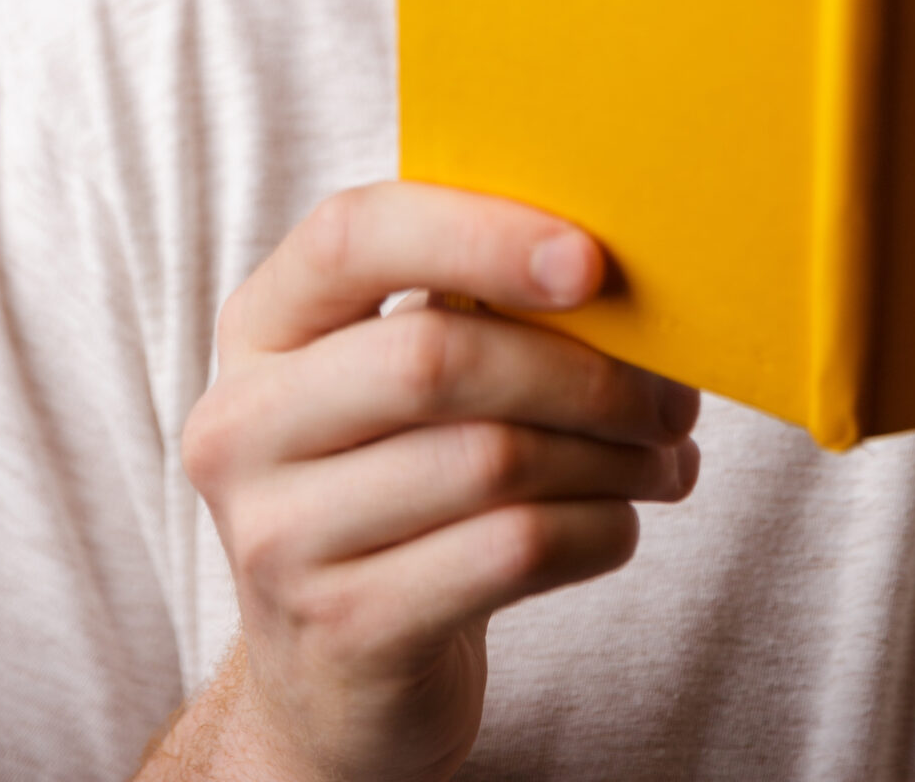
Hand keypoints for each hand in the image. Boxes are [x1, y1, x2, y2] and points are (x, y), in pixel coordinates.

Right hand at [174, 181, 698, 781]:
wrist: (336, 681)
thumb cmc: (402, 483)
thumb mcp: (403, 382)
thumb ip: (474, 303)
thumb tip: (628, 259)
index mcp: (262, 325)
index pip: (354, 236)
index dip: (479, 234)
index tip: (592, 259)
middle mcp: (243, 425)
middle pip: (434, 357)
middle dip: (582, 371)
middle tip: (671, 394)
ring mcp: (279, 538)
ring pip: (490, 460)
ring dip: (611, 456)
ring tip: (663, 459)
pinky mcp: (342, 632)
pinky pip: (510, 552)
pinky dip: (597, 529)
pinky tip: (620, 523)